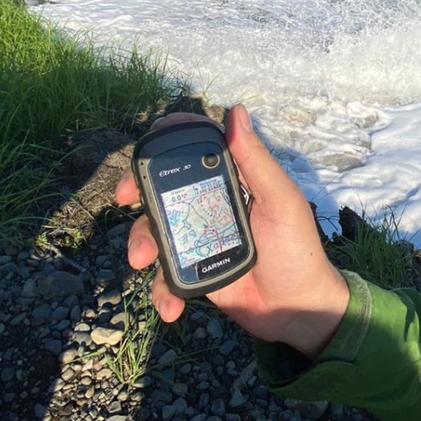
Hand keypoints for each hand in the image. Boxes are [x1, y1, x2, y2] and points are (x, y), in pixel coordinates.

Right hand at [115, 104, 349, 359]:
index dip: (168, 142)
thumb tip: (236, 110)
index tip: (148, 146)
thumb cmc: (298, 250)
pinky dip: (161, 291)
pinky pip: (164, 277)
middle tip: (123, 198)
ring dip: (141, 244)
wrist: (297, 310)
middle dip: (136, 190)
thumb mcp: (281, 202)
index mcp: (232, 182)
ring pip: (154, 230)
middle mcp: (209, 205)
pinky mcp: (192, 272)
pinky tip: (171, 307)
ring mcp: (198, 238)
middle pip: (162, 188)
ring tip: (143, 261)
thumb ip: (256, 160)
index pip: (194, 151)